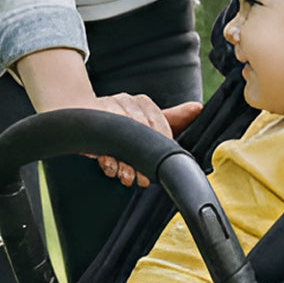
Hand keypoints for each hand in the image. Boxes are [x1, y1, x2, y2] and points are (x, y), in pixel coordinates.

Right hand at [87, 95, 203, 186]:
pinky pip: (100, 143)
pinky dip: (108, 160)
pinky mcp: (90, 124)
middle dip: (143, 160)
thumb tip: (198, 108)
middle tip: (145, 180)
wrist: (85, 115)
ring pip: (120, 139)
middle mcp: (125, 102)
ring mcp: (106, 111)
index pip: (158, 123)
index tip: (163, 163)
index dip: (161, 144)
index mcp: (142, 102)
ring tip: (129, 178)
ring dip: (125, 163)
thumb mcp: (148, 119)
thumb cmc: (124, 120)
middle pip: (139, 132)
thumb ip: (173, 117)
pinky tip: (113, 169)